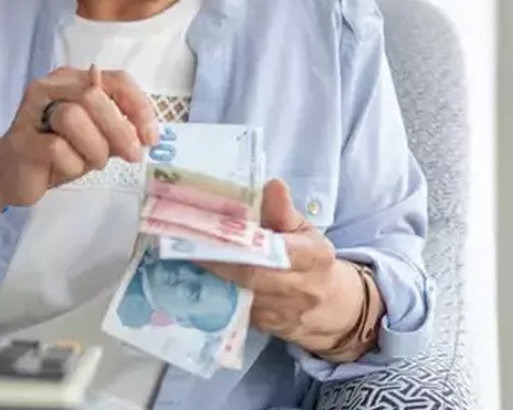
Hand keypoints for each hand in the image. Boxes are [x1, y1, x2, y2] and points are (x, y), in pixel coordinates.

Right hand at [0, 66, 158, 208]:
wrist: (9, 173)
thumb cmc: (57, 153)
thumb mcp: (94, 137)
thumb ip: (116, 127)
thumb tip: (145, 132)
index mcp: (72, 80)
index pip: (116, 79)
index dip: (138, 106)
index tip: (150, 136)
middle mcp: (50, 86)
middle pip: (94, 95)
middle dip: (119, 130)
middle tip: (132, 155)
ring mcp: (32, 111)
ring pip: (74, 118)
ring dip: (94, 149)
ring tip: (91, 163)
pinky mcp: (22, 140)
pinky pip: (58, 149)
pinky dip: (71, 166)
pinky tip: (64, 170)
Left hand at [198, 179, 365, 354]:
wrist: (333, 310)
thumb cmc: (312, 261)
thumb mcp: (305, 232)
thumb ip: (284, 211)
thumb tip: (272, 185)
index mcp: (313, 258)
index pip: (277, 251)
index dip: (242, 243)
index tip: (211, 230)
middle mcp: (299, 288)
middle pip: (251, 275)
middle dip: (216, 259)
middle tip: (183, 240)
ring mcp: (280, 313)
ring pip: (237, 294)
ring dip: (207, 275)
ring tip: (179, 254)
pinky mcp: (262, 327)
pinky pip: (233, 310)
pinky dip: (211, 292)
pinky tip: (189, 277)